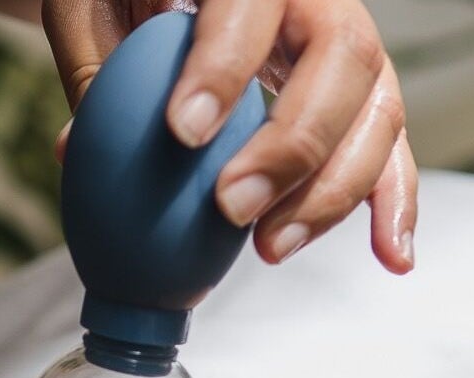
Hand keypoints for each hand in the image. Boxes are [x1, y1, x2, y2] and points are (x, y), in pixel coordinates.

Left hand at [44, 0, 416, 273]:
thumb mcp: (91, 8)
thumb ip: (96, 67)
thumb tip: (80, 149)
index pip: (249, 1)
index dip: (223, 65)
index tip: (185, 131)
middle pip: (343, 55)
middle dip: (293, 144)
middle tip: (232, 207)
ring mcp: (345, 43)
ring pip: (378, 107)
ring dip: (333, 191)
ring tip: (270, 247)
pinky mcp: (360, 94)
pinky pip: (391, 144)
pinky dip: (393, 204)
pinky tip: (391, 256)